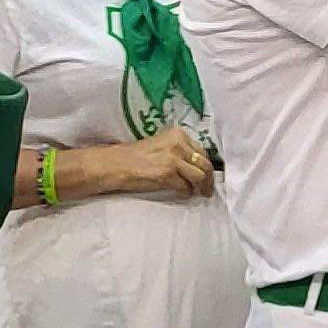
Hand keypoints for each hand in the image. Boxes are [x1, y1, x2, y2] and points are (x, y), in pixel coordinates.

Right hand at [72, 128, 215, 199]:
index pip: (202, 151)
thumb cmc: (137, 156)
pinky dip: (186, 192)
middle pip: (205, 164)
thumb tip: (199, 166)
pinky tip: (182, 193)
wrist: (117, 164)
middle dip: (209, 179)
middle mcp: (178, 143)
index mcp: (178, 134)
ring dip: (201, 188)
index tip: (208, 175)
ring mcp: (173, 159)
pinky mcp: (167, 175)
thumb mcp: (163, 145)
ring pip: (199, 176)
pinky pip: (186, 187)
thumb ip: (181, 150)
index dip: (207, 165)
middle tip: (208, 190)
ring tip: (200, 193)